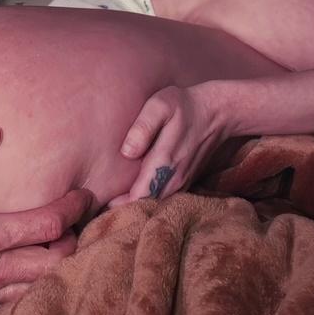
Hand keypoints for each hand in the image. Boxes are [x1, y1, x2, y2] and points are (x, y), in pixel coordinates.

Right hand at [0, 125, 91, 314]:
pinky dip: (32, 288)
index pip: (45, 226)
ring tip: (64, 243)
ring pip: (38, 289)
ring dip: (58, 267)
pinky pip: (13, 306)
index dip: (73, 208)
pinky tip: (31, 271)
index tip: (84, 194)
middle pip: (55, 264)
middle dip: (75, 241)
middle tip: (78, 220)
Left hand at [108, 84, 225, 206]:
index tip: (98, 199)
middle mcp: (174, 179)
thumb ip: (143, 128)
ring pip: (154, 205)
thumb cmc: (183, 106)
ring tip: (109, 200)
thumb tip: (127, 152)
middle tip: (97, 202)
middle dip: (121, 208)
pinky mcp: (184, 182)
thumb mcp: (161, 106)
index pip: (138, 197)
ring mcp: (181, 183)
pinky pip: (163, 199)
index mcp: (165, 162)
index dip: (117, 203)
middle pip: (144, 206)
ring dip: (133, 205)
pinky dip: (147, 200)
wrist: (216, 113)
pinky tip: (129, 192)